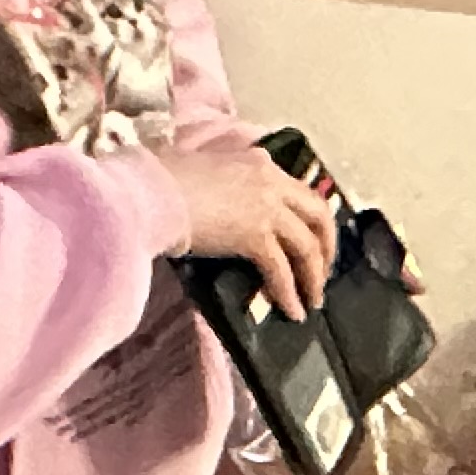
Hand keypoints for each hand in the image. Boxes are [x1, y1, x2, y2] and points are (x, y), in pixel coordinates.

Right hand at [160, 133, 335, 320]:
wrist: (148, 192)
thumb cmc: (159, 178)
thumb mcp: (201, 170)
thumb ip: (221, 184)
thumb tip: (216, 202)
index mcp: (258, 163)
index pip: (299, 191)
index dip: (310, 219)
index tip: (311, 239)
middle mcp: (271, 182)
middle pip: (319, 216)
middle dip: (326, 248)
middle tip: (321, 274)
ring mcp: (266, 208)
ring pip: (307, 247)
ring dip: (313, 277)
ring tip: (311, 301)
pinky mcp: (255, 237)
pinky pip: (282, 271)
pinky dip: (289, 293)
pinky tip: (291, 311)